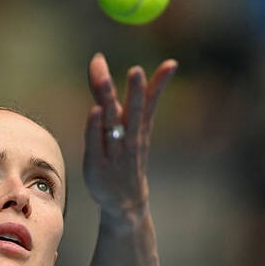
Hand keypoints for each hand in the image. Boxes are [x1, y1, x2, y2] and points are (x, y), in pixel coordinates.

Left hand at [83, 53, 176, 212]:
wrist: (124, 202)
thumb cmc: (126, 158)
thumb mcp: (133, 129)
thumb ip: (128, 99)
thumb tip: (124, 68)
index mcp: (140, 129)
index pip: (150, 103)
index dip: (159, 84)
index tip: (171, 64)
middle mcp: (129, 139)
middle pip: (134, 112)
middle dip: (136, 92)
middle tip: (137, 70)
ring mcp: (113, 152)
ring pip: (112, 124)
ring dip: (108, 102)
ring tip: (104, 81)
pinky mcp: (96, 163)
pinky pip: (95, 143)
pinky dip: (94, 127)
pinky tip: (94, 110)